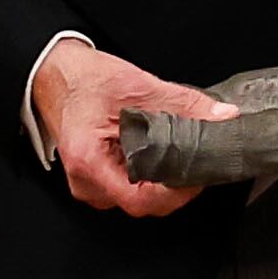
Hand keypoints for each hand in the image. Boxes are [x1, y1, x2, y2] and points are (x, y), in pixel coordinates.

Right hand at [33, 36, 235, 217]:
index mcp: (89, 161)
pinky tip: (159, 158)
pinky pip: (130, 189)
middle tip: (196, 162)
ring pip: (138, 199)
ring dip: (163, 182)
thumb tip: (220, 116)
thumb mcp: (138, 86)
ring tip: (178, 156)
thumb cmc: (83, 81)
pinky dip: (150, 176)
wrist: (57, 75)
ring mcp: (90, 185)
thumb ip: (183, 103)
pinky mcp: (97, 180)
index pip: (140, 199)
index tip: (197, 174)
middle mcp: (86, 182)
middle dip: (175, 186)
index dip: (176, 193)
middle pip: (142, 203)